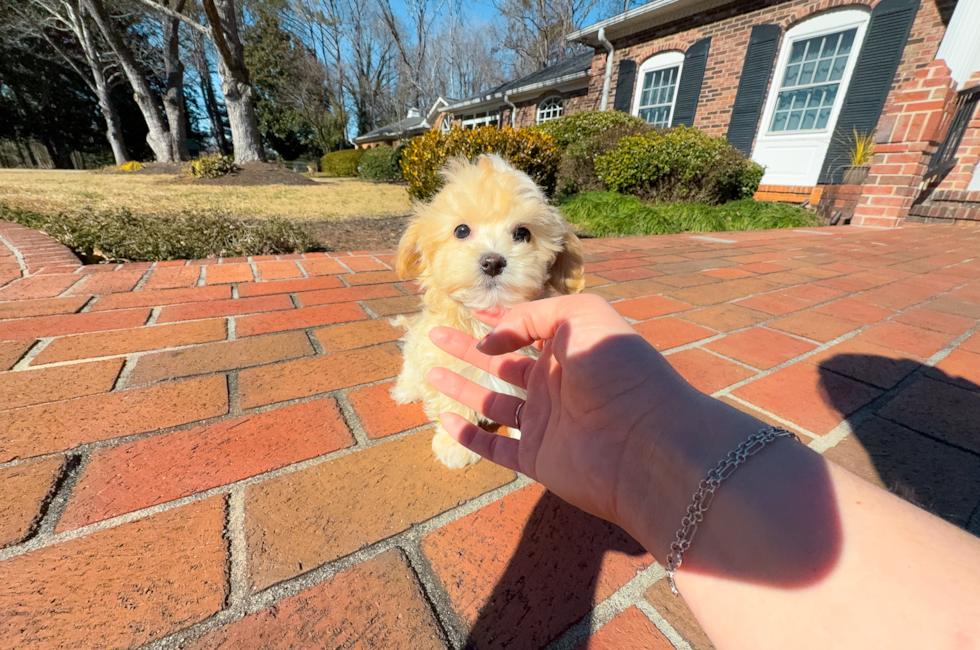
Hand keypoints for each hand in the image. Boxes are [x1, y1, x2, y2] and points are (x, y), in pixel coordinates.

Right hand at [426, 293, 709, 543]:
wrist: (645, 441)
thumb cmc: (620, 370)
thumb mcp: (580, 317)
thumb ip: (531, 316)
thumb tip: (489, 342)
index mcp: (569, 349)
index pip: (526, 328)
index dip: (497, 318)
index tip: (467, 309)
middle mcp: (555, 384)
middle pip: (502, 364)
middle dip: (469, 349)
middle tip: (435, 335)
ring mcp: (545, 423)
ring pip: (492, 402)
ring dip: (462, 388)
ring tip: (432, 371)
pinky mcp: (536, 458)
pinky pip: (495, 447)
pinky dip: (469, 435)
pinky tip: (444, 419)